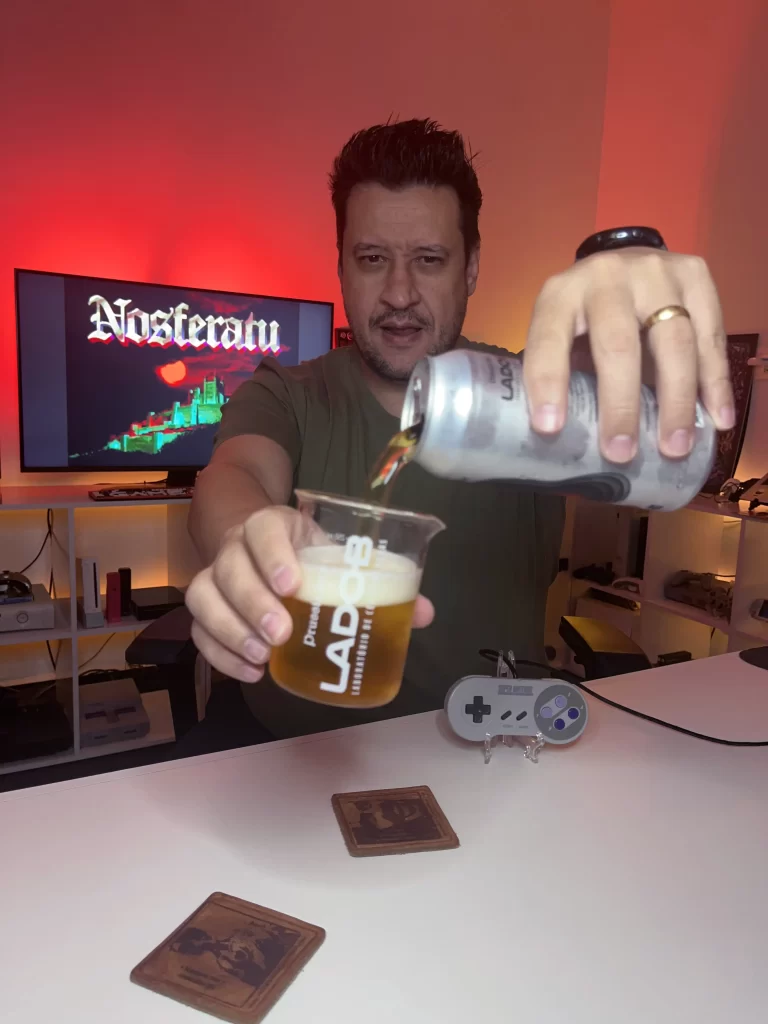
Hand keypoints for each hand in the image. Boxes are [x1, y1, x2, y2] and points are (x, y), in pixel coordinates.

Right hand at [185, 506, 434, 683]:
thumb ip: (378, 580)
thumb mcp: (338, 554)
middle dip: (253, 603)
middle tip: (282, 634)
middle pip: (229, 568)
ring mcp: (215, 576)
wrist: (259, 544)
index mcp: (273, 525)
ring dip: (231, 630)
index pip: (263, 529)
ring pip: (204, 598)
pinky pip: (199, 630)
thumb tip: (424, 613)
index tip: (291, 583)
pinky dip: (220, 654)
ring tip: (264, 657)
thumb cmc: (308, 552)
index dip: (272, 553)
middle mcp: (236, 546)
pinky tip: (252, 672)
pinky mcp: (207, 607)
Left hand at [522, 248, 734, 461]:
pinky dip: (715, 382)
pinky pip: (711, 336)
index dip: (547, 382)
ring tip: (675, 447)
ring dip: (677, 400)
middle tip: (621, 452)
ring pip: (673, 341)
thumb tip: (569, 442)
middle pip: (618, 342)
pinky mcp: (696, 276)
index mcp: (561, 295)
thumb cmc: (587, 318)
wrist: (625, 264)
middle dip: (620, 403)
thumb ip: (565, 374)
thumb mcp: (564, 335)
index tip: (550, 428)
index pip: (549, 338)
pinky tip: (719, 419)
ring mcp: (656, 272)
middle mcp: (607, 276)